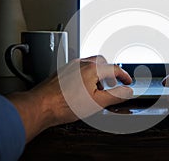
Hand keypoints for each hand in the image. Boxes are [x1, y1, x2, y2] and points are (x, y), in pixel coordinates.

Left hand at [8, 55, 132, 141]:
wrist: (40, 106)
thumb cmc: (64, 104)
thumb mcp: (97, 103)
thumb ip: (116, 96)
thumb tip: (128, 91)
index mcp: (91, 68)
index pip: (114, 69)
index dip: (124, 76)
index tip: (128, 82)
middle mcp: (80, 64)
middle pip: (102, 62)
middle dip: (110, 72)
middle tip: (113, 84)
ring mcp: (70, 67)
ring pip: (90, 64)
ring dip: (98, 74)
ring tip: (98, 89)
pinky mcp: (62, 72)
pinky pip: (79, 68)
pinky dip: (87, 75)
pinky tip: (83, 88)